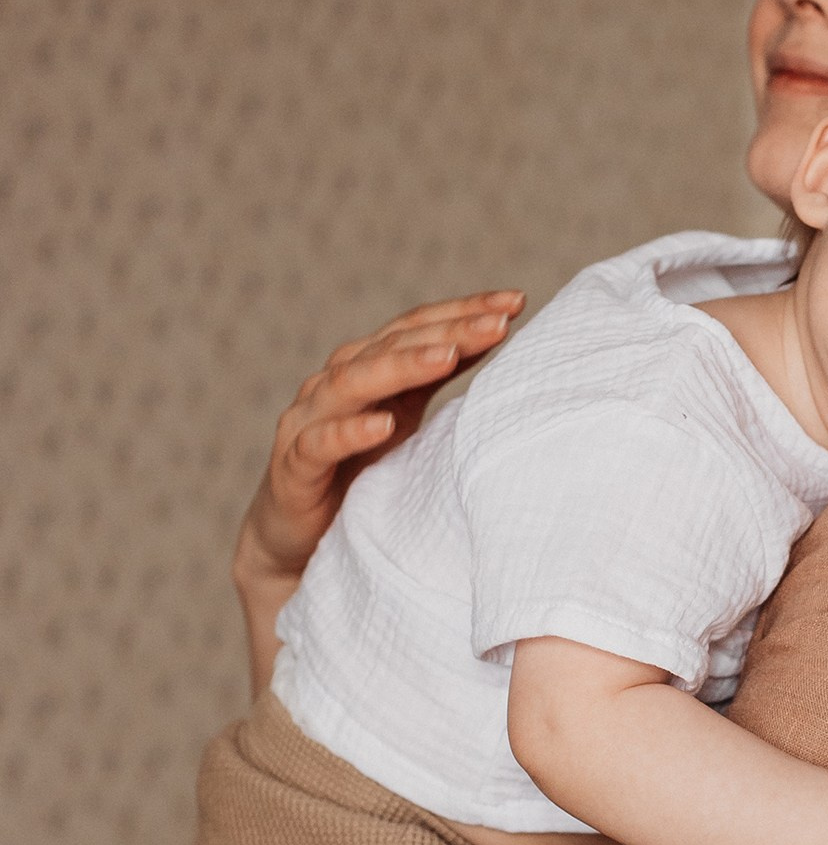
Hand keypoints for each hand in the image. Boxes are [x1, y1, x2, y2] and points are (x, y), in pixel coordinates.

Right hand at [233, 290, 523, 687]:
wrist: (298, 543)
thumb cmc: (359, 474)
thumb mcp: (407, 423)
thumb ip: (437, 382)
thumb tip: (500, 341)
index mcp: (367, 369)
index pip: (418, 328)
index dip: (463, 311)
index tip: (517, 301)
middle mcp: (334, 384)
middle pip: (390, 345)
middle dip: (446, 332)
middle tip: (496, 323)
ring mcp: (308, 423)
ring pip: (352, 383)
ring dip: (401, 366)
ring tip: (448, 356)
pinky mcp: (293, 469)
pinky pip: (319, 444)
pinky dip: (349, 433)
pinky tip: (382, 426)